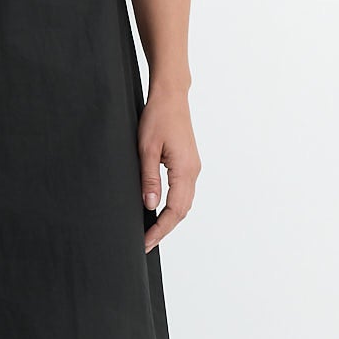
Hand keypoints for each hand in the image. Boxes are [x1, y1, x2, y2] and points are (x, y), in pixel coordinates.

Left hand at [137, 90, 198, 250]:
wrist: (171, 96)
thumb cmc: (158, 117)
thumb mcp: (146, 149)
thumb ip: (148, 178)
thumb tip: (149, 205)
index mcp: (185, 170)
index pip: (174, 210)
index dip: (160, 229)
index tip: (146, 242)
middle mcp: (193, 171)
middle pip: (182, 211)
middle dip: (164, 229)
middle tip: (146, 243)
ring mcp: (193, 167)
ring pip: (184, 203)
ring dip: (169, 219)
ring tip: (151, 231)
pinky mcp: (188, 163)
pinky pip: (183, 192)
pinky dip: (173, 206)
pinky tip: (159, 211)